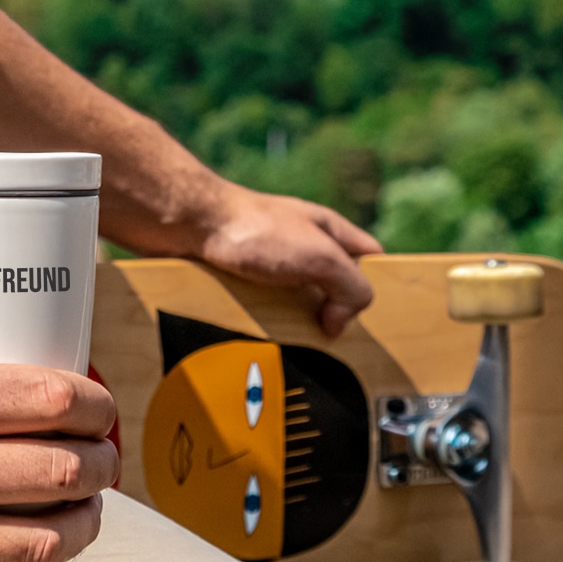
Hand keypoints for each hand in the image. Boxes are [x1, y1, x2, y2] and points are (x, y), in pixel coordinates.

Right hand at [0, 357, 117, 561]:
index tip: (101, 403)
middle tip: (106, 454)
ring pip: (40, 542)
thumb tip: (20, 404)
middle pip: (55, 473)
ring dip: (82, 521)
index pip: (41, 399)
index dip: (92, 400)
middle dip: (101, 461)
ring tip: (87, 506)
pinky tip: (26, 546)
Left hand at [198, 183, 383, 337]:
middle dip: (333, 311)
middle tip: (329, 333)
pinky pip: (265, 308)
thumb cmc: (253, 228)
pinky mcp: (243, 278)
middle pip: (333, 286)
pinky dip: (267, 323)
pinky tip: (263, 331)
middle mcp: (302, 244)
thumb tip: (341, 322)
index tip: (371, 316)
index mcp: (329, 230)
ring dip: (298, 322)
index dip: (375, 286)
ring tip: (295, 336)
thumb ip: (350, 286)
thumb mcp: (320, 256)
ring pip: (298, 302)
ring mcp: (272, 262)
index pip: (370, 260)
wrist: (188, 225)